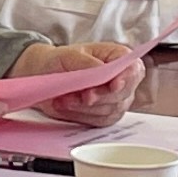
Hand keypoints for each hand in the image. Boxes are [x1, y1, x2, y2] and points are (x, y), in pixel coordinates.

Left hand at [7, 40, 143, 127]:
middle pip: (123, 94)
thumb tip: (100, 70)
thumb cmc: (59, 60)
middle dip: (101, 97)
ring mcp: (115, 99)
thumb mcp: (68, 55)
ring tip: (65, 99)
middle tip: (83, 96)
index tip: (114, 85)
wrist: (44, 75)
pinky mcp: (103, 115)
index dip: (127, 79)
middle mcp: (121, 79)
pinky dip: (81, 116)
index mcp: (117, 57)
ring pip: (110, 110)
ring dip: (86, 108)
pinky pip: (99, 122)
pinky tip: (66, 106)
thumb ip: (86, 62)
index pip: (133, 70)